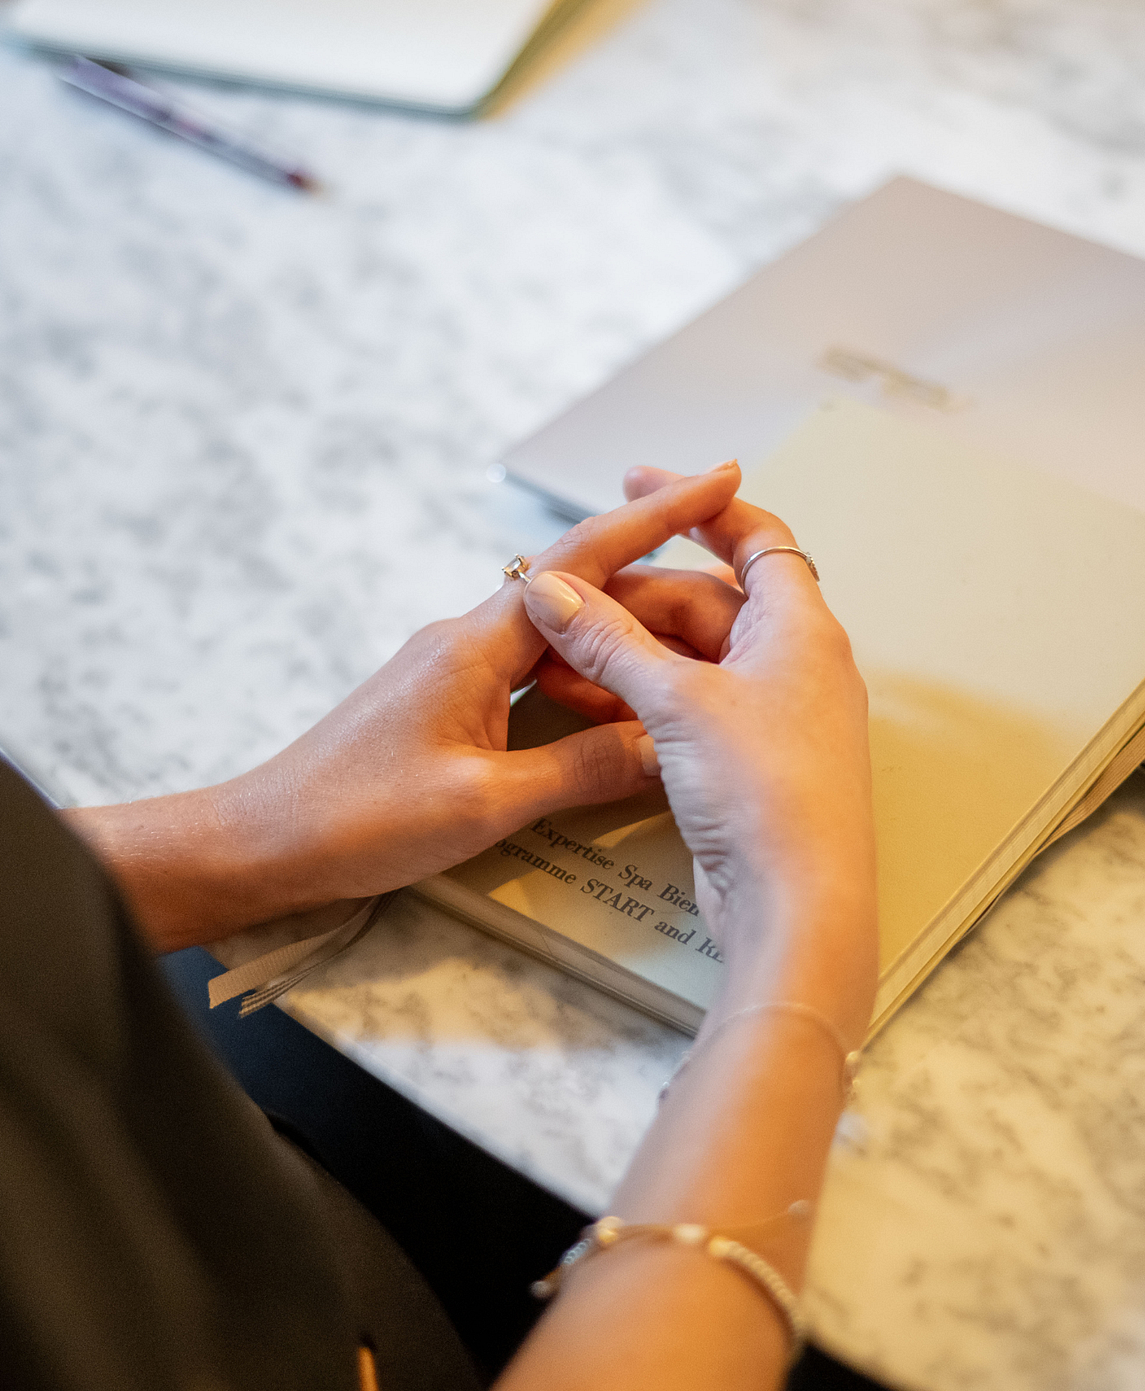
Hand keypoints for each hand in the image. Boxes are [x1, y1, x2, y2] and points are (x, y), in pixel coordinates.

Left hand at [65, 465, 744, 949]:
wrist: (264, 842)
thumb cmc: (355, 821)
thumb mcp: (484, 803)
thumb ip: (580, 769)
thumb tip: (662, 745)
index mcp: (476, 646)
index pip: (585, 563)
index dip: (658, 517)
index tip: (718, 479)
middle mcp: (466, 640)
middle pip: (584, 597)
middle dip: (663, 597)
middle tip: (736, 617)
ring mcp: (454, 668)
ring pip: (562, 637)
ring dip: (625, 644)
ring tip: (692, 667)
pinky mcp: (447, 702)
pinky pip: (534, 673)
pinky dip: (585, 683)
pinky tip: (613, 714)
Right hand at [522, 466, 877, 1037]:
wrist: (794, 906)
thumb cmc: (768, 796)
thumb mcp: (677, 702)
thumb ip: (609, 641)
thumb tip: (554, 590)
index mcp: (800, 629)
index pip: (755, 538)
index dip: (698, 507)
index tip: (639, 484)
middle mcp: (794, 665)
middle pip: (705, 602)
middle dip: (631, 598)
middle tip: (563, 602)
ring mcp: (771, 716)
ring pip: (688, 658)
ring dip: (625, 652)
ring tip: (556, 656)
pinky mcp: (745, 763)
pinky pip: (685, 706)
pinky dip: (638, 695)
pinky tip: (584, 699)